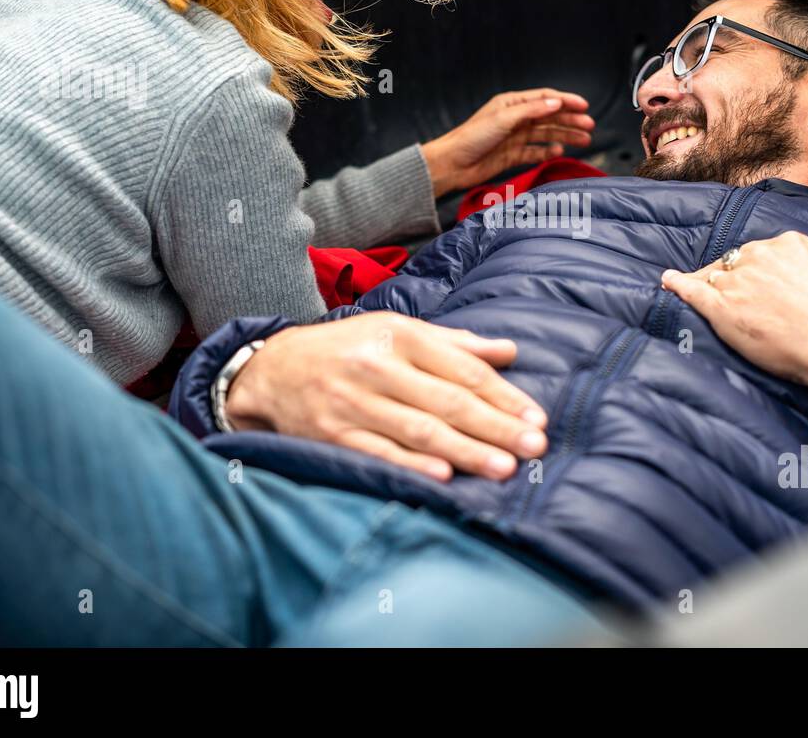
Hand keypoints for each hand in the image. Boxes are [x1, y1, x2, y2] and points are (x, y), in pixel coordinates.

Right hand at [224, 312, 548, 481]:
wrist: (272, 370)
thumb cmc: (348, 349)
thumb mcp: (397, 331)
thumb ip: (453, 343)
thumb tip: (509, 351)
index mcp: (400, 336)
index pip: (463, 368)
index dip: (502, 395)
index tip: (535, 417)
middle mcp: (378, 367)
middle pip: (448, 401)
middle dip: (496, 426)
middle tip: (535, 445)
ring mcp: (354, 403)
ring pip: (420, 430)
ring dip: (467, 451)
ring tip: (504, 467)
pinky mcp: (333, 435)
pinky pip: (381, 453)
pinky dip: (413, 465)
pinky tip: (444, 475)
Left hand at [420, 88, 594, 196]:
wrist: (452, 164)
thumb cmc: (471, 138)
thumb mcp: (504, 119)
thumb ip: (532, 111)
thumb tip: (556, 103)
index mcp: (512, 104)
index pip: (545, 99)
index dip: (565, 101)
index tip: (584, 106)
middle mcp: (515, 119)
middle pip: (549, 117)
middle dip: (570, 121)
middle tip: (589, 126)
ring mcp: (515, 138)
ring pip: (546, 135)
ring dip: (565, 136)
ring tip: (583, 140)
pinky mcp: (512, 155)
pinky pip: (535, 152)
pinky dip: (548, 152)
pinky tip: (559, 152)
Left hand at [661, 231, 807, 459]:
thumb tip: (801, 277)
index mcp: (788, 244)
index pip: (759, 252)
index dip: (753, 270)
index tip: (754, 282)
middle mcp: (759, 256)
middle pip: (734, 262)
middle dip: (733, 278)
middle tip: (737, 298)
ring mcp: (738, 281)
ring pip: (715, 278)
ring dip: (708, 286)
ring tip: (698, 292)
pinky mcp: (723, 308)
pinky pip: (692, 291)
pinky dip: (678, 285)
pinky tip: (669, 282)